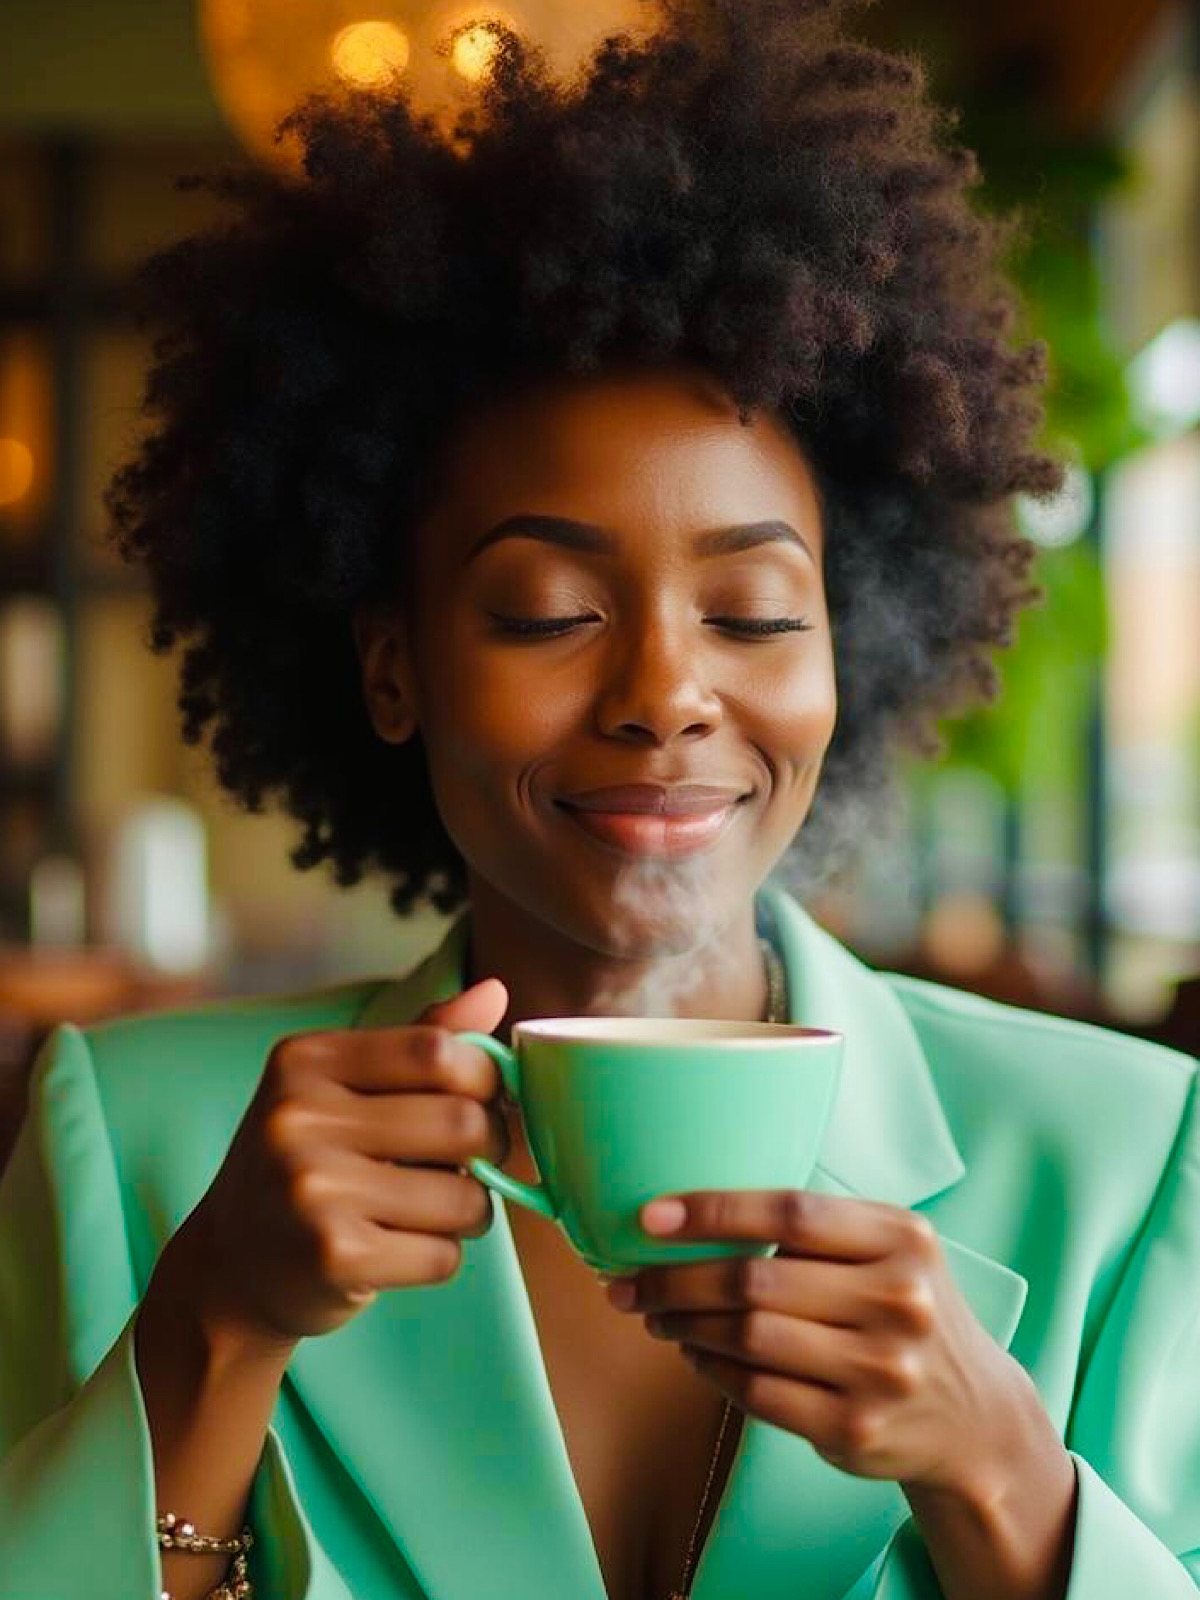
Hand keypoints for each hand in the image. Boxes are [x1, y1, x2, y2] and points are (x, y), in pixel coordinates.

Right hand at [156, 978, 512, 1349]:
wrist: (231, 1271)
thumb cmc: (307, 1167)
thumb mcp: (340, 1089)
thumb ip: (418, 1042)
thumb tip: (494, 990)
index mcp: (305, 1061)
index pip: (436, 1049)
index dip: (486, 1077)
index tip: (484, 1099)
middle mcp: (299, 1118)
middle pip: (462, 1121)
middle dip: (491, 1147)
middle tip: (472, 1163)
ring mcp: (313, 1189)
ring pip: (464, 1197)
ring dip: (471, 1210)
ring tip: (435, 1210)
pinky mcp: (334, 1256)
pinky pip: (443, 1255)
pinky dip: (442, 1257)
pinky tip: (401, 1251)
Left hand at [605, 1188, 1034, 1497]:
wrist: (973, 1416)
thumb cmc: (902, 1310)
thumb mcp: (889, 1251)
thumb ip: (817, 1227)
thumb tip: (690, 1211)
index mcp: (902, 1238)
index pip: (791, 1212)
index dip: (713, 1211)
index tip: (650, 1217)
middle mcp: (898, 1301)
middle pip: (756, 1281)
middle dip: (675, 1279)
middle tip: (627, 1280)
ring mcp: (880, 1370)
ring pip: (748, 1338)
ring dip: (683, 1324)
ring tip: (654, 1313)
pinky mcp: (856, 1429)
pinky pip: (756, 1392)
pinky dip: (710, 1369)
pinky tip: (693, 1352)